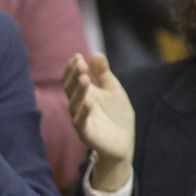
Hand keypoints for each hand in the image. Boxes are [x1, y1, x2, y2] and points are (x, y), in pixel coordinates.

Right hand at [63, 52, 133, 189]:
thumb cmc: (116, 115)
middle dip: (74, 76)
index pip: (72, 78)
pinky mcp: (86, 134)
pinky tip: (88, 101)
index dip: (73, 68)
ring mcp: (81, 119)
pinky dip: (83, 112)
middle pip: (71, 89)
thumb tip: (95, 53)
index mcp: (83, 93)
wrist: (124, 142)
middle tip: (80, 64)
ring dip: (78, 91)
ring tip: (84, 78)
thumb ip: (104, 74)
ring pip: (74, 104)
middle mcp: (78, 105)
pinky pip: (81, 122)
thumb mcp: (113, 89)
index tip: (78, 56)